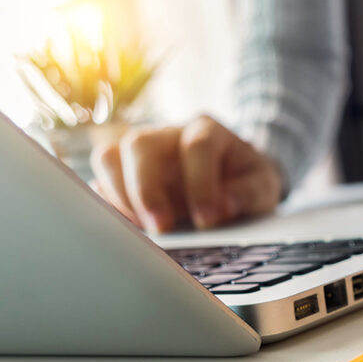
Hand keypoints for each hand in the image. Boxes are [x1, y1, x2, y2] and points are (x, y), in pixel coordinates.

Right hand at [90, 115, 282, 231]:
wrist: (233, 178)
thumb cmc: (245, 181)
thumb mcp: (263, 186)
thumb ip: (250, 193)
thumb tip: (225, 206)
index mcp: (207, 130)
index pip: (197, 145)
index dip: (201, 182)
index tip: (209, 219)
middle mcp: (168, 135)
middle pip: (140, 144)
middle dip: (147, 189)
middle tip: (162, 227)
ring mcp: (140, 153)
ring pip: (109, 158)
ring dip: (121, 197)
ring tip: (142, 230)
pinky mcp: (122, 174)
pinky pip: (99, 184)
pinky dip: (108, 208)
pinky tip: (128, 231)